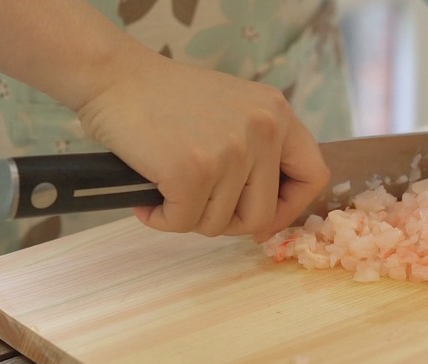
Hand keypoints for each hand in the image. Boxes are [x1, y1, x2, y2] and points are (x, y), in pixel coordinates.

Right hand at [77, 43, 328, 238]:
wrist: (114, 77)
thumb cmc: (163, 97)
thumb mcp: (231, 110)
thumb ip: (256, 151)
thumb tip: (265, 219)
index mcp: (277, 114)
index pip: (313, 175)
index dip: (289, 207)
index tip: (263, 219)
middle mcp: (262, 130)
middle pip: (262, 213)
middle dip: (228, 223)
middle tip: (197, 209)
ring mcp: (230, 152)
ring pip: (219, 223)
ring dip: (188, 218)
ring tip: (166, 192)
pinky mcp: (193, 171)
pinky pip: (182, 223)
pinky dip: (161, 219)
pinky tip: (147, 201)